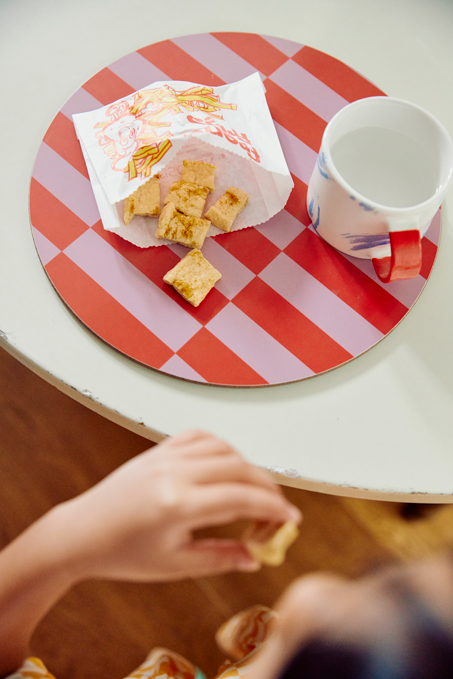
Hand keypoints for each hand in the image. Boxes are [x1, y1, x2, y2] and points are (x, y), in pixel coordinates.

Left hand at [55, 429, 301, 582]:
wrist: (81, 533)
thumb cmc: (122, 554)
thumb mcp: (175, 565)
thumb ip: (221, 558)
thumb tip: (256, 558)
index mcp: (178, 505)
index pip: (242, 499)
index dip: (273, 509)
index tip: (292, 520)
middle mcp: (174, 473)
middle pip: (240, 469)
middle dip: (267, 488)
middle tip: (277, 511)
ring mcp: (165, 457)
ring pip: (224, 448)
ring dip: (247, 467)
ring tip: (252, 492)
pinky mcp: (158, 450)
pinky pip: (199, 436)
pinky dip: (221, 447)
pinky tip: (225, 466)